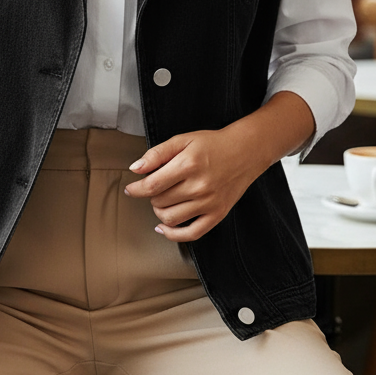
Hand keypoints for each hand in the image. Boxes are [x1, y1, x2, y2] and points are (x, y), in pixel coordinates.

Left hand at [123, 127, 268, 240]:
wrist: (245, 151)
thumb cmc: (213, 144)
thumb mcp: (183, 140)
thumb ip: (157, 153)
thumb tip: (135, 168)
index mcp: (188, 164)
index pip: (152, 184)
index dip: (136, 189)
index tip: (131, 189)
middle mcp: (199, 186)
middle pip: (159, 201)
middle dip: (151, 196)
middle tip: (156, 187)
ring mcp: (209, 203)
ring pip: (170, 218)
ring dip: (159, 212)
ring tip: (162, 201)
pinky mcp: (217, 215)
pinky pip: (191, 234)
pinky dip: (173, 235)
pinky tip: (164, 227)